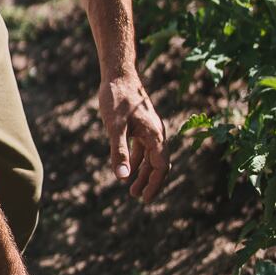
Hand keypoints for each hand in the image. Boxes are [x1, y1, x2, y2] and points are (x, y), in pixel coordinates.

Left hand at [99, 74, 167, 201]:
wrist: (118, 75)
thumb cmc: (117, 99)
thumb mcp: (115, 128)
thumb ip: (119, 152)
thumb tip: (122, 177)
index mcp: (155, 135)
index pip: (161, 166)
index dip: (154, 184)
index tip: (144, 199)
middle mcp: (157, 133)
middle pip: (159, 164)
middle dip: (151, 182)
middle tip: (139, 198)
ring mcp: (150, 129)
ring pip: (151, 157)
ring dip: (143, 173)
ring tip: (131, 189)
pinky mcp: (141, 125)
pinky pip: (143, 148)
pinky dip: (137, 160)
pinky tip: (127, 169)